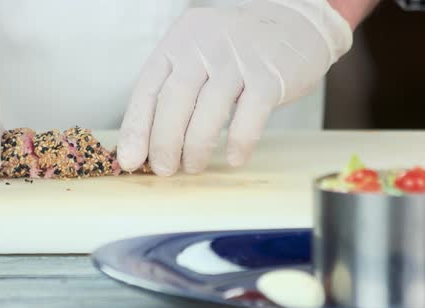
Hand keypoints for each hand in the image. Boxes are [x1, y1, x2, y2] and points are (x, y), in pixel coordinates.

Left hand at [118, 0, 352, 175]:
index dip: (136, 129)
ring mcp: (238, 60)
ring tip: (192, 167)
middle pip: (174, 101)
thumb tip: (149, 142)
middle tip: (163, 169)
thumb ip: (174, 88)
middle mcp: (203, 47)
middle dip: (164, 143)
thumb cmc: (237, 48)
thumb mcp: (197, 53)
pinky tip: (233, 159)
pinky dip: (238, 143)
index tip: (129, 159)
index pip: (148, 89)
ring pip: (208, 112)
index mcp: (178, 43)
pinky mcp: (270, 76)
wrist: (295, 20)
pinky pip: (249, 117)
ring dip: (196, 148)